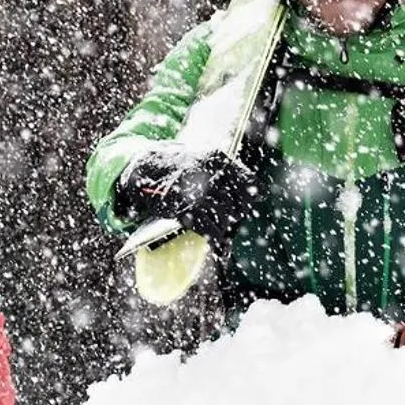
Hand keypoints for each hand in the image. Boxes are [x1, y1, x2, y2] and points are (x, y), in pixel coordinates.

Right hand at [112, 145, 252, 238]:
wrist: (144, 166)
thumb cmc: (176, 165)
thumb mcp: (203, 157)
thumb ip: (227, 172)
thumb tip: (259, 193)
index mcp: (218, 159)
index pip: (249, 183)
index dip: (251, 197)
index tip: (248, 204)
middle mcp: (211, 174)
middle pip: (238, 204)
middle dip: (236, 216)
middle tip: (229, 220)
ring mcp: (198, 192)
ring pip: (225, 218)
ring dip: (224, 228)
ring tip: (219, 231)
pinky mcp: (185, 209)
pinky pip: (209, 230)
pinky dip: (216, 241)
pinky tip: (218, 246)